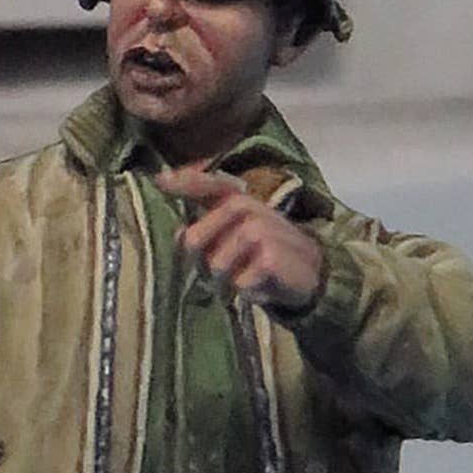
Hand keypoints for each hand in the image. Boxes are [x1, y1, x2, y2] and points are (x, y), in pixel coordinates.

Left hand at [158, 165, 325, 314]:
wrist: (312, 272)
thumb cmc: (266, 253)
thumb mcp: (238, 236)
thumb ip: (207, 230)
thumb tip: (177, 233)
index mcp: (237, 200)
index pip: (208, 185)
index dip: (184, 182)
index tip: (160, 180)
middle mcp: (247, 209)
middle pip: (193, 240)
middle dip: (200, 263)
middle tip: (223, 271)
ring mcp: (259, 231)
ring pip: (214, 266)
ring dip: (227, 282)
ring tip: (249, 277)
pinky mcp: (269, 256)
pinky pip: (239, 284)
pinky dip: (250, 292)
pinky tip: (264, 285)